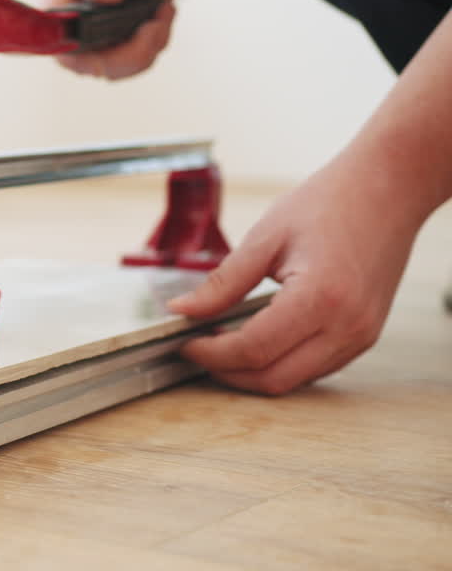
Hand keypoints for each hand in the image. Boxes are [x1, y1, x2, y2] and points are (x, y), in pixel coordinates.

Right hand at [41, 0, 229, 78]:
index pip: (50, 31)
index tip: (110, 43)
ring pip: (107, 68)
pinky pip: (127, 63)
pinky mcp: (113, 38)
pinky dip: (152, 48)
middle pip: (80, 60)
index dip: (71, 49)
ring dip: (143, 52)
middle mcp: (74, 11)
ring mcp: (92, 28)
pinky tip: (161, 17)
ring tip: (161, 16)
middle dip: (124, 55)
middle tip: (153, 26)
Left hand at [166, 157, 422, 393]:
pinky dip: (280, 363)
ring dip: (253, 373)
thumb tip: (181, 311)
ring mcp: (361, 335)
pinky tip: (257, 341)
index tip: (185, 343)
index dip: (211, 354)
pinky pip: (315, 368)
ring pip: (294, 381)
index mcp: (319, 298)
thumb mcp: (265, 237)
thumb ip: (222, 282)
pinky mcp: (365, 336)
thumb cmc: (329, 203)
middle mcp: (346, 326)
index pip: (253, 349)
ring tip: (222, 344)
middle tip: (198, 349)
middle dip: (227, 372)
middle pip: (272, 378)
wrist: (388, 190)